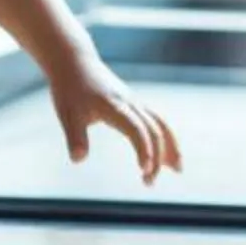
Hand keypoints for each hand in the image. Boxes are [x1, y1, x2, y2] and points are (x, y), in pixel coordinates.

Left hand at [47, 52, 182, 182]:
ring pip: (159, 124)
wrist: (74, 61)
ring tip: (178, 169)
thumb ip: (75, 137)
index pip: (136, 130)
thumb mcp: (67, 114)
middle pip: (153, 130)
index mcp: (115, 107)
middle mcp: (130, 104)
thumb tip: (78, 160)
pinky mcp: (133, 103)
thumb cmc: (69, 89)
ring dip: (170, 146)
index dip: (144, 149)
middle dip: (156, 156)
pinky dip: (164, 137)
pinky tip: (163, 152)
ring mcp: (134, 102)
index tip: (144, 170)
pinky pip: (155, 120)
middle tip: (149, 183)